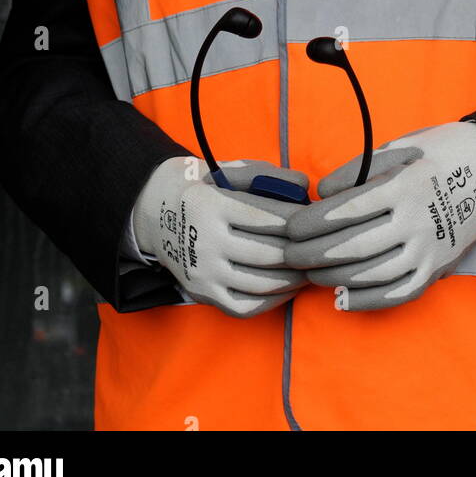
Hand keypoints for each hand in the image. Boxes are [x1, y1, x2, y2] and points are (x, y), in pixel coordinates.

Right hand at [132, 156, 311, 316]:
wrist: (153, 211)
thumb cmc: (201, 186)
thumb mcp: (227, 170)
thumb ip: (266, 175)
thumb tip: (305, 188)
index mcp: (212, 206)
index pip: (266, 218)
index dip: (298, 221)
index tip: (317, 220)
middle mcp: (205, 241)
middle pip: (268, 254)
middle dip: (301, 252)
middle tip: (322, 248)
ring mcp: (202, 272)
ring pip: (260, 284)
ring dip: (293, 279)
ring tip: (311, 269)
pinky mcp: (202, 293)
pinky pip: (244, 306)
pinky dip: (271, 301)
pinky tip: (287, 289)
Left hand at [285, 121, 475, 310]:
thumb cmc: (435, 153)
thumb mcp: (398, 147)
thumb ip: (360, 171)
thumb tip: (323, 194)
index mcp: (403, 185)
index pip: (346, 210)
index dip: (312, 222)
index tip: (290, 227)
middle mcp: (416, 220)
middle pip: (354, 246)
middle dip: (313, 254)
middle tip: (289, 255)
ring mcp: (428, 248)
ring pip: (372, 273)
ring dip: (334, 278)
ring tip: (310, 274)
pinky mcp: (437, 267)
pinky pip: (399, 292)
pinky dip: (367, 299)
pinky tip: (342, 297)